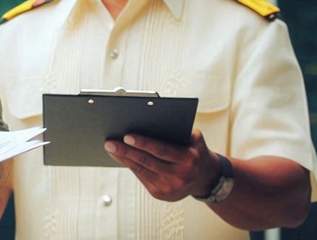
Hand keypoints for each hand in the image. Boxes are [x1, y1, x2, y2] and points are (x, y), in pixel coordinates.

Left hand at [105, 129, 221, 202]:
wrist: (206, 178)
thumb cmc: (196, 151)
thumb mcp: (194, 138)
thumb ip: (177, 130)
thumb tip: (147, 120)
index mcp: (189, 160)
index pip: (161, 150)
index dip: (143, 143)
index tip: (126, 136)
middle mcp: (180, 176)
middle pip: (147, 162)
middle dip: (126, 151)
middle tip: (110, 142)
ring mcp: (170, 188)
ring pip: (141, 171)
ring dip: (124, 159)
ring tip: (111, 148)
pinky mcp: (161, 194)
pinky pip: (142, 177)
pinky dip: (131, 166)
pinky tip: (122, 157)